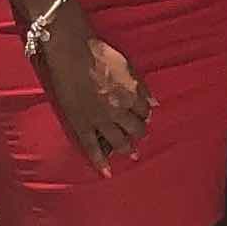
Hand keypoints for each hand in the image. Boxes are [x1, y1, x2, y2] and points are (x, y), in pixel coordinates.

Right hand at [36, 12, 153, 171]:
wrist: (72, 53)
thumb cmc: (100, 54)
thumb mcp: (128, 66)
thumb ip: (141, 87)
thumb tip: (154, 103)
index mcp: (131, 95)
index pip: (144, 112)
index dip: (144, 115)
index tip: (143, 117)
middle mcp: (119, 111)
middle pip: (134, 130)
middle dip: (139, 134)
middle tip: (139, 137)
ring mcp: (100, 120)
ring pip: (118, 142)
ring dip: (126, 149)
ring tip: (131, 154)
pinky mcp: (82, 125)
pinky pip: (92, 148)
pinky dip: (100, 161)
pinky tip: (106, 172)